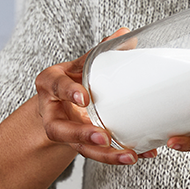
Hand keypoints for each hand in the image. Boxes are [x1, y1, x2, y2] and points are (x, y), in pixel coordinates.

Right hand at [32, 29, 157, 165]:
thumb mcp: (81, 65)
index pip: (56, 87)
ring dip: (104, 154)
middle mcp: (52, 112)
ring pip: (80, 148)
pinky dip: (117, 155)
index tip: (84, 97)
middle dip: (81, 134)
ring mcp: (65, 132)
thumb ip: (100, 53)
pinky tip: (139, 155)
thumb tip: (126, 33)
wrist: (60, 103)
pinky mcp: (80, 145)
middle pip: (61, 129)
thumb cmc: (71, 80)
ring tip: (128, 155)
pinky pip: (97, 154)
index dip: (68, 92)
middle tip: (103, 136)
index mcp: (50, 85)